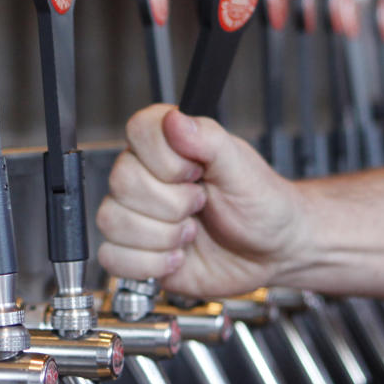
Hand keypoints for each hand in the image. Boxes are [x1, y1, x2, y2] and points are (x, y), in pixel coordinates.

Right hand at [96, 104, 305, 297]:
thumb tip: (174, 119)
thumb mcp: (241, 168)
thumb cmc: (261, 205)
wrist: (271, 253)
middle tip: (201, 206)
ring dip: (162, 236)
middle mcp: (146, 175)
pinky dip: (150, 264)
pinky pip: (113, 258)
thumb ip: (207, 139)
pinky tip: (177, 257)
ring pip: (112, 221)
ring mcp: (137, 214)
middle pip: (122, 181)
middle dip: (171, 205)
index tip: (197, 172)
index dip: (165, 159)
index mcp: (169, 144)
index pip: (137, 132)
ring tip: (191, 234)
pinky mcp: (135, 251)